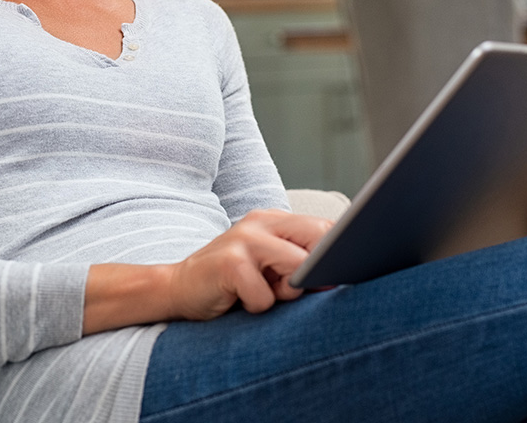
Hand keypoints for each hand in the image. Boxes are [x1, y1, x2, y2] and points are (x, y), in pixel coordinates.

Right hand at [82, 210, 331, 334]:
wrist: (178, 288)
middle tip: (295, 290)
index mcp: (272, 219)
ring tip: (264, 294)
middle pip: (317, 240)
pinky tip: (239, 301)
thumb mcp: (267, 266)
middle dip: (317, 271)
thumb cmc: (231, 282)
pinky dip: (258, 307)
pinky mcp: (229, 264)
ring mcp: (243, 240)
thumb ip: (298, 263)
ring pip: (296, 268)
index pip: (323, 226)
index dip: (340, 252)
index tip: (348, 272)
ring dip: (287, 292)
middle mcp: (259, 222)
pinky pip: (265, 296)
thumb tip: (340, 277)